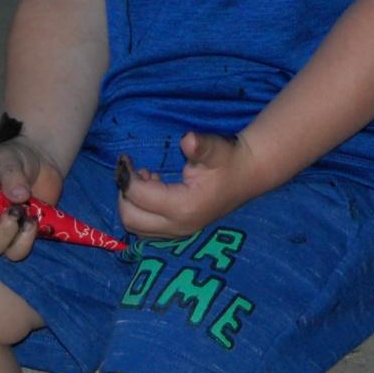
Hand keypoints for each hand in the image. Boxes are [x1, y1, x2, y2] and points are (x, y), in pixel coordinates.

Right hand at [0, 135, 63, 262]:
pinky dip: (24, 241)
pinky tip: (31, 222)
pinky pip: (16, 253)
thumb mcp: (7, 159)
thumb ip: (9, 174)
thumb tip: (19, 195)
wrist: (41, 161)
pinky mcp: (17, 239)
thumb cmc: (14, 159)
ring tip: (18, 212)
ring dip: (3, 235)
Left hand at [117, 131, 264, 238]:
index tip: (126, 158)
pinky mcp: (178, 232)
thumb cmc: (229, 159)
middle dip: (125, 193)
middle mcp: (177, 226)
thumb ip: (199, 146)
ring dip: (132, 204)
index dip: (126, 176)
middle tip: (133, 171)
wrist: (248, 175)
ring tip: (146, 180)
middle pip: (130, 218)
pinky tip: (154, 189)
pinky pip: (146, 229)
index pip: (138, 196)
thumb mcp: (216, 149)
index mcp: (183, 206)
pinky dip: (141, 212)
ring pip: (135, 227)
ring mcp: (178, 233)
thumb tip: (188, 140)